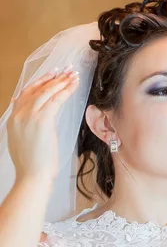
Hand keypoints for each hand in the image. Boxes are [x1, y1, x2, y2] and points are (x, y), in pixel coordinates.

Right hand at [7, 66, 79, 182]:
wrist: (32, 177)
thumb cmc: (33, 167)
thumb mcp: (25, 144)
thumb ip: (27, 130)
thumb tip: (36, 125)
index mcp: (12, 120)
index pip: (25, 94)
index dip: (39, 83)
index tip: (50, 76)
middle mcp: (18, 115)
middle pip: (35, 89)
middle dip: (52, 78)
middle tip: (65, 70)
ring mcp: (28, 117)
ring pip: (46, 92)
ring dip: (61, 81)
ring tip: (73, 75)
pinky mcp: (41, 121)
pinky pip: (55, 100)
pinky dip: (65, 90)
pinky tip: (74, 85)